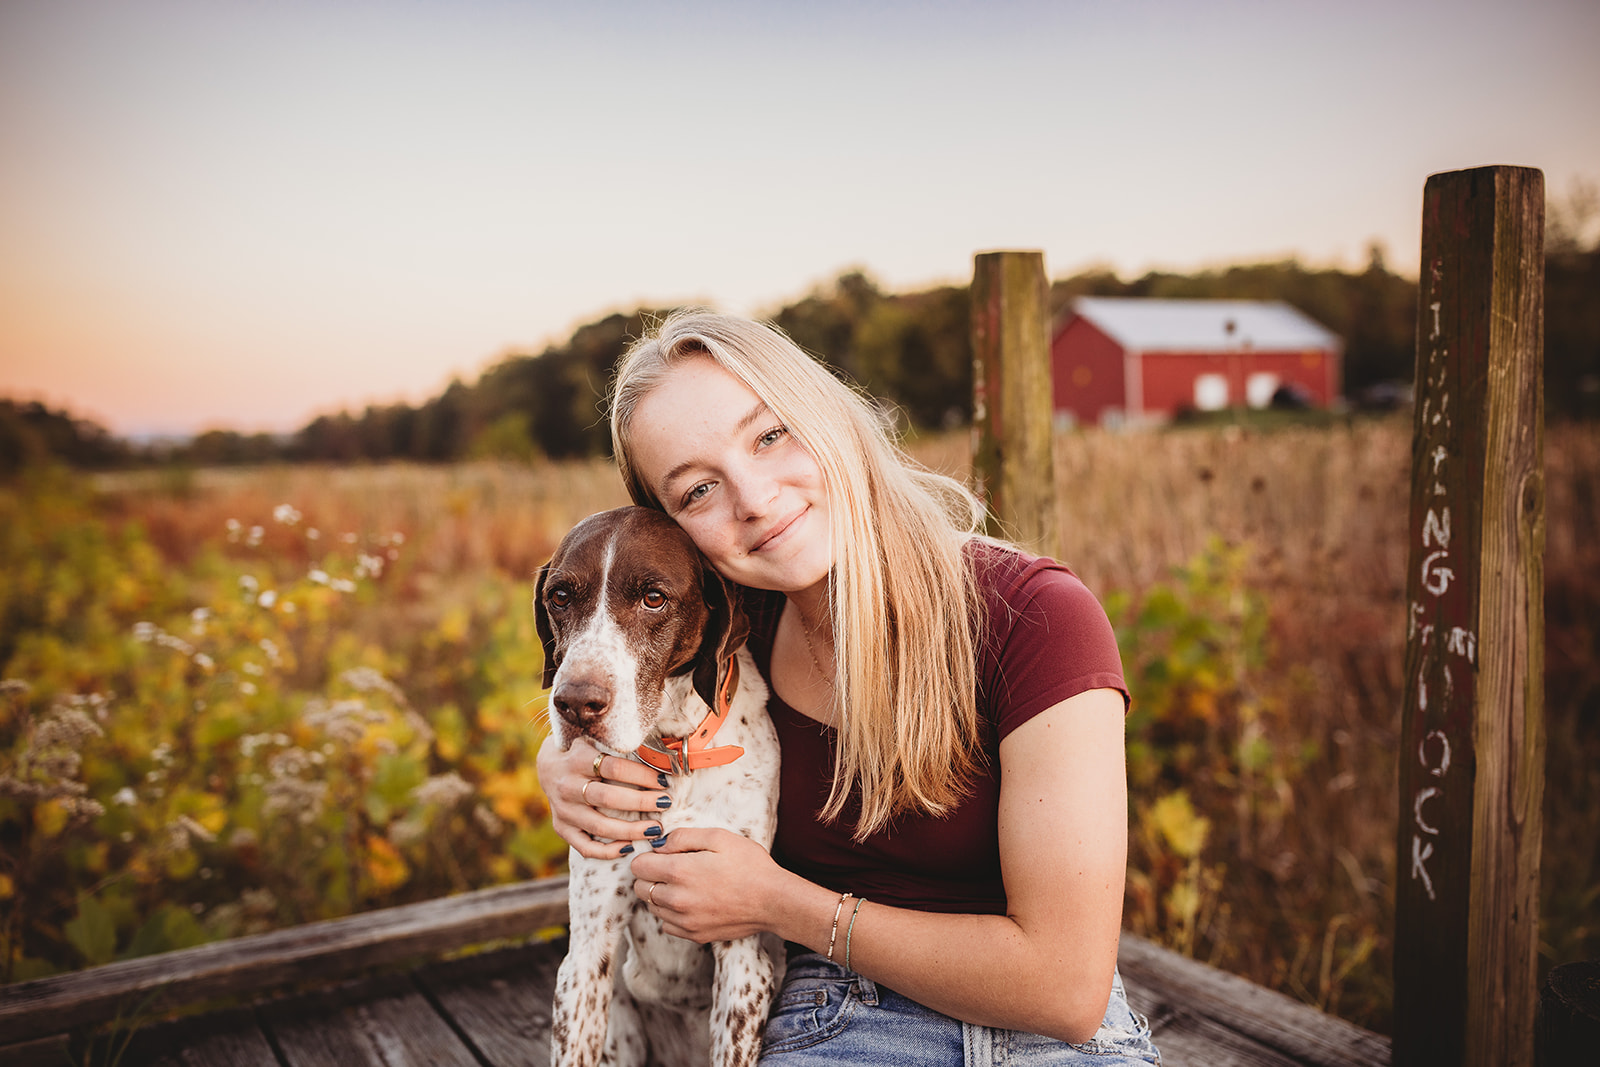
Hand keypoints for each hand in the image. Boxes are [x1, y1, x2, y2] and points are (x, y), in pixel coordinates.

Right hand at [534, 732, 673, 859]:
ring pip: (599, 826)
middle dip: (642, 802)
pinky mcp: (561, 827)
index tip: (664, 780)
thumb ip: (618, 743)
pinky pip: (585, 847)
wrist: (547, 766)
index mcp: (577, 759)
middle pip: (609, 798)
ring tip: (655, 829)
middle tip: (665, 802)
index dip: (642, 775)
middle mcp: (567, 785)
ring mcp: (563, 809)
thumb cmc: (582, 750)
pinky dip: (607, 851)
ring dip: (631, 830)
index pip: (614, 768)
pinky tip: (629, 847)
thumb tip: (658, 749)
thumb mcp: (593, 737)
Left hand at [627, 827, 789, 942]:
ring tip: (686, 884)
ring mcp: (684, 921)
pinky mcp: (694, 935)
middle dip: (650, 876)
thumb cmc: (749, 865)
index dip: (648, 857)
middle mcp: (676, 900)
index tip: (662, 854)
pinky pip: (667, 925)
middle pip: (640, 889)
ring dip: (661, 895)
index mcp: (679, 872)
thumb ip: (682, 837)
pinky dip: (672, 914)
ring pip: (653, 908)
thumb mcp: (718, 837)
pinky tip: (692, 902)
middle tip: (673, 868)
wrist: (772, 901)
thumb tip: (659, 845)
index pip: (638, 867)